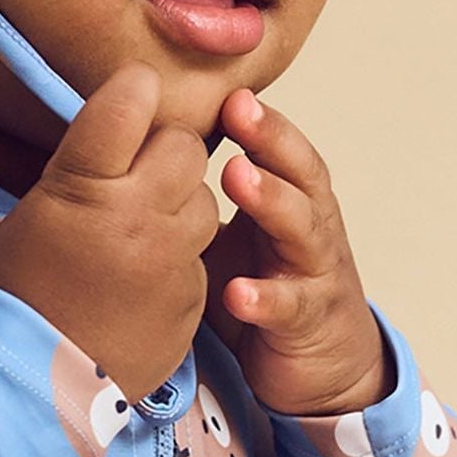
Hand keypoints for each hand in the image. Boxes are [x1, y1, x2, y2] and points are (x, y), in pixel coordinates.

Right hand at [0, 63, 219, 402]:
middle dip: (166, 153)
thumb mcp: (32, 212)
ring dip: (181, 206)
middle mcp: (139, 215)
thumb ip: (81, 170)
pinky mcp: (192, 299)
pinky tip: (143, 281)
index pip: (132, 100)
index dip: (136, 89)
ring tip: (142, 231)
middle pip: (186, 147)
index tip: (135, 91)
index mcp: (86, 185)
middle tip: (138, 173)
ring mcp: (172, 260)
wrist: (30, 381)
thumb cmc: (15, 292)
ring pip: (205, 202)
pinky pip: (200, 259)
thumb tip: (119, 134)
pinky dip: (178, 261)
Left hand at [203, 87, 390, 417]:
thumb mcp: (232, 240)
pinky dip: (266, 298)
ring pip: (303, 230)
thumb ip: (197, 204)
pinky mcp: (310, 322)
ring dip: (271, 201)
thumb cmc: (271, 290)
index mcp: (292, 203)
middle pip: (301, 175)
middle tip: (240, 111)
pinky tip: (238, 294)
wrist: (325, 365)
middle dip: (272, 140)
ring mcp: (315, 274)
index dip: (259, 121)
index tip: (227, 91)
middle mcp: (310, 229)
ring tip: (236, 178)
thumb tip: (132, 158)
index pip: (280, 151)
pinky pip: (290, 307)